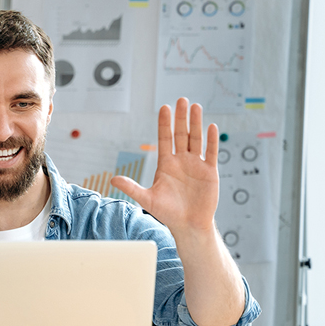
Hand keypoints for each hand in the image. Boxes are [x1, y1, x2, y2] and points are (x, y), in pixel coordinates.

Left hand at [112, 98, 218, 233]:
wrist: (189, 225)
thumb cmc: (168, 213)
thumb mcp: (147, 199)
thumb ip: (131, 188)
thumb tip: (113, 179)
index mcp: (166, 164)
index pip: (165, 139)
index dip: (164, 124)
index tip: (164, 108)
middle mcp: (181, 161)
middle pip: (181, 134)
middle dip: (181, 118)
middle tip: (181, 100)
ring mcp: (196, 165)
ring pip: (196, 139)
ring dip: (196, 123)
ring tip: (196, 107)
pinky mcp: (209, 172)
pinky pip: (211, 152)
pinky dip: (211, 140)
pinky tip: (211, 126)